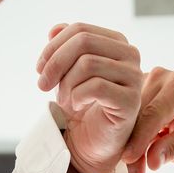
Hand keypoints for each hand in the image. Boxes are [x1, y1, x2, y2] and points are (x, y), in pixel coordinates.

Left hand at [37, 23, 142, 172]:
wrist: (92, 143)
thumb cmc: (82, 106)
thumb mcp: (67, 72)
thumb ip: (64, 48)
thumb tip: (54, 29)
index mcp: (117, 43)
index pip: (80, 29)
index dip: (53, 47)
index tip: (40, 70)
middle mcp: (130, 56)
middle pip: (83, 41)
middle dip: (55, 63)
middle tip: (43, 85)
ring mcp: (134, 78)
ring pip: (87, 63)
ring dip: (66, 84)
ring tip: (64, 100)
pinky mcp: (130, 101)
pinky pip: (95, 87)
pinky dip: (77, 96)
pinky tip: (76, 106)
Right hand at [121, 67, 173, 172]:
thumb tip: (152, 161)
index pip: (154, 113)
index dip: (140, 138)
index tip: (130, 159)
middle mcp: (160, 76)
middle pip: (137, 114)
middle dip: (133, 145)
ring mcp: (146, 80)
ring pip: (129, 116)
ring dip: (130, 143)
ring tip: (137, 167)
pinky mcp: (137, 88)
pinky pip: (128, 115)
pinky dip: (130, 136)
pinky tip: (135, 151)